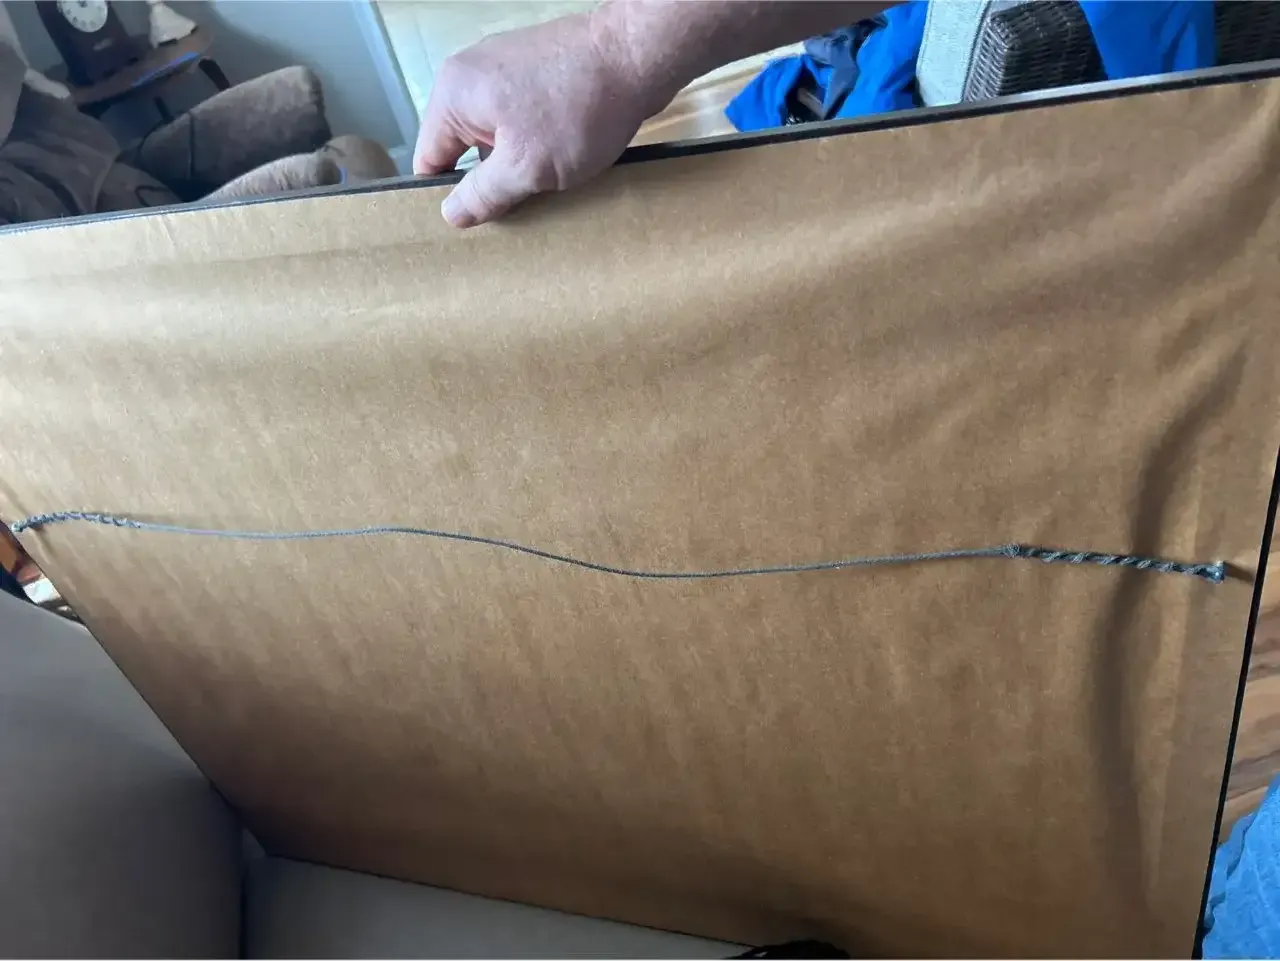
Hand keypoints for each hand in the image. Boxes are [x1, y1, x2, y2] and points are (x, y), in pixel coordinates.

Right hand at [413, 11, 665, 227]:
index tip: (469, 227)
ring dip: (514, 166)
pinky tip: (559, 165)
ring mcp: (505, 70)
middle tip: (510, 217)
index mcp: (454, 94)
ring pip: (495, 137)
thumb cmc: (578, 111)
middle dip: (485, 182)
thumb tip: (451, 215)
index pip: (429, 158)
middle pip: (462, 148)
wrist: (637, 56)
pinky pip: (521, 122)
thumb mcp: (526, 167)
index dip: (446, 196)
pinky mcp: (537, 74)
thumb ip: (483, 194)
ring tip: (539, 193)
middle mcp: (471, 75)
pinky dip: (534, 146)